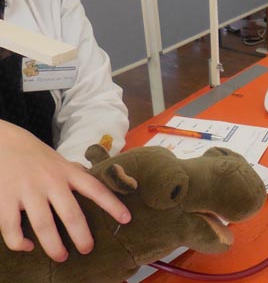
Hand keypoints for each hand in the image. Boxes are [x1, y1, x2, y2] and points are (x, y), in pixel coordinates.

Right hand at [0, 121, 130, 261]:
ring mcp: (27, 191)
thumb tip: (98, 185)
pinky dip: (19, 242)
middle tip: (87, 249)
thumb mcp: (60, 161)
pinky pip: (12, 228)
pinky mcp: (5, 199)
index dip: (112, 205)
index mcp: (67, 172)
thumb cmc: (35, 155)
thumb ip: (75, 174)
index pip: (95, 189)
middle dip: (82, 236)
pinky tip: (27, 246)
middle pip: (71, 214)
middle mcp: (50, 182)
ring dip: (54, 246)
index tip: (126, 219)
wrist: (2, 140)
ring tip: (61, 257)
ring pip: (44, 226)